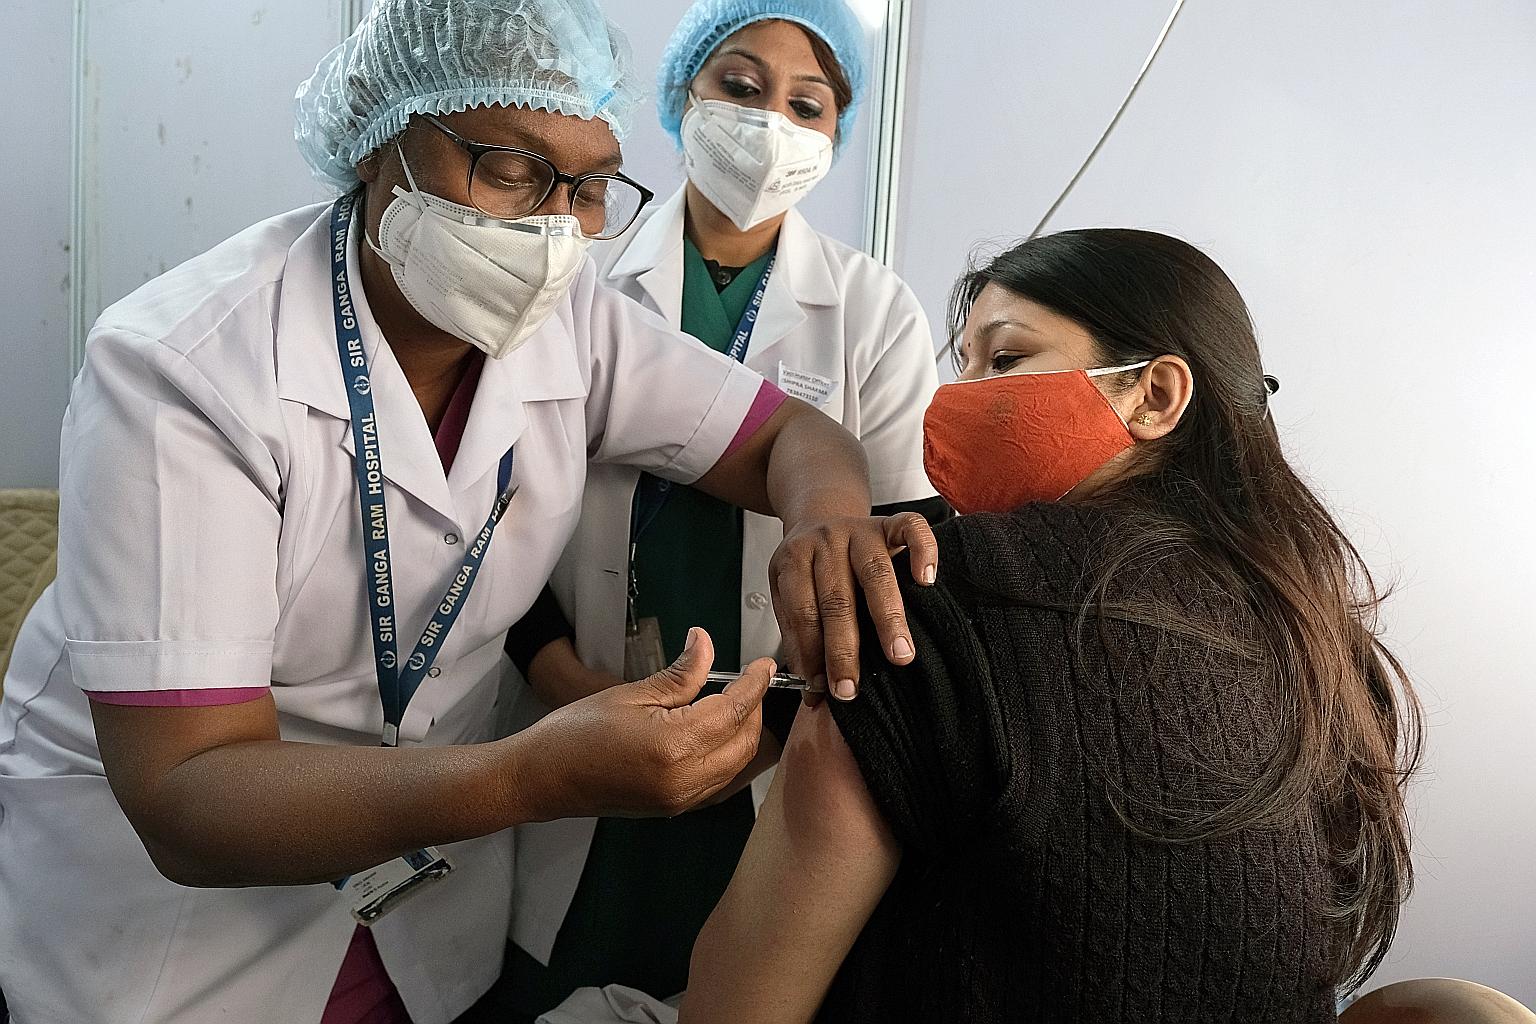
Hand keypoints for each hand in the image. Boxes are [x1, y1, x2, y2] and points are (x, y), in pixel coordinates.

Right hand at [516, 628, 774, 819]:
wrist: (543, 778)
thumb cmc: (574, 735)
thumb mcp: (631, 693)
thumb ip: (679, 673)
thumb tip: (705, 644)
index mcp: (674, 746)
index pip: (734, 710)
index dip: (755, 685)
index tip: (764, 666)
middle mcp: (684, 779)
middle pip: (746, 742)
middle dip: (754, 709)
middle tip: (749, 681)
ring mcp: (681, 800)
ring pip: (738, 765)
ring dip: (745, 734)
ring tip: (736, 703)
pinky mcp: (675, 808)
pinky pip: (721, 783)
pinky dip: (731, 757)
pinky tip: (721, 735)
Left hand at [769, 511, 937, 702]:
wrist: (819, 514)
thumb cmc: (807, 563)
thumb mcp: (785, 592)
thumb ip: (797, 635)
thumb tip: (812, 686)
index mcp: (794, 559)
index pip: (802, 611)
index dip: (811, 653)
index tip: (821, 687)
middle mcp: (827, 542)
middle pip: (837, 599)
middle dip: (845, 649)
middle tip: (852, 686)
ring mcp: (859, 530)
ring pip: (875, 572)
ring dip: (888, 618)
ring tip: (899, 654)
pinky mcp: (888, 523)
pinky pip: (910, 527)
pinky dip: (923, 552)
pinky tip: (926, 581)